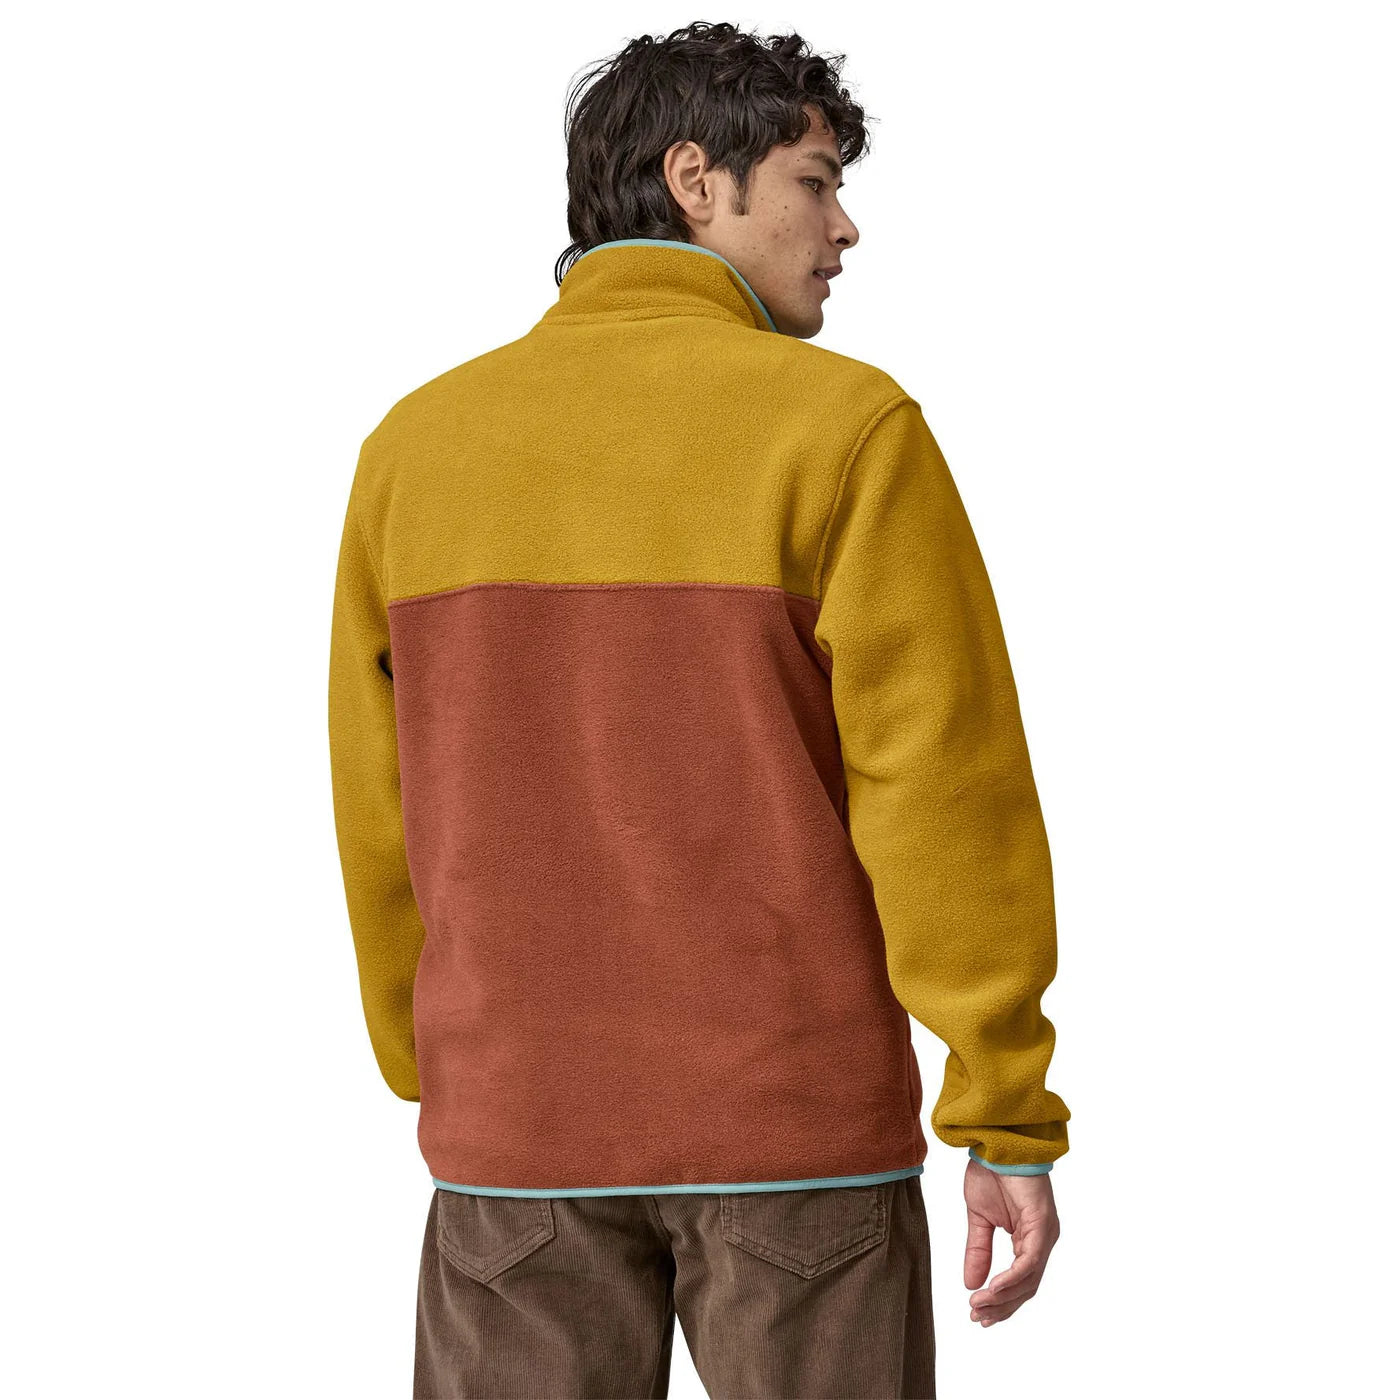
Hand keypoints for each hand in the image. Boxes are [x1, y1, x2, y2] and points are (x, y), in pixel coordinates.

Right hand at [963, 1159, 1060, 1325]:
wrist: (995, 1142)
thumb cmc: (991, 1172)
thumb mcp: (979, 1218)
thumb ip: (978, 1251)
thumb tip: (970, 1284)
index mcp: (1029, 1239)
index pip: (1020, 1282)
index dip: (1000, 1302)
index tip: (978, 1314)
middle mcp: (1042, 1240)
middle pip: (1026, 1287)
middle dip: (1001, 1307)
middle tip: (977, 1317)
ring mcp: (1045, 1233)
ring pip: (1030, 1279)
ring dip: (1004, 1297)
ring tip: (979, 1305)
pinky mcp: (1042, 1225)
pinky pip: (1030, 1261)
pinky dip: (1011, 1279)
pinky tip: (992, 1288)